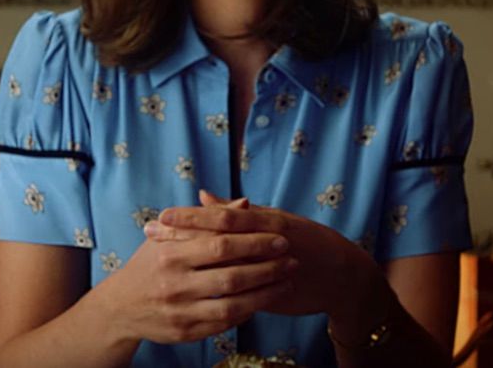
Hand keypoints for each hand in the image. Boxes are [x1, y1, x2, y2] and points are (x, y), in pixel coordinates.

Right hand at [91, 212, 296, 345]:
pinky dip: (247, 312)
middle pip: (232, 276)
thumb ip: (207, 220)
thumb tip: (244, 203)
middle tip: (292, 259)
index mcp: (170, 254)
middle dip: (268, 268)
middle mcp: (174, 285)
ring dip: (266, 294)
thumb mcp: (168, 236)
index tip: (280, 238)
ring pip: (233, 305)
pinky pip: (225, 324)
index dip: (254, 241)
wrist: (119, 307)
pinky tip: (263, 300)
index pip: (220, 244)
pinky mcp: (185, 333)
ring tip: (287, 282)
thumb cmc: (150, 263)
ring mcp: (180, 312)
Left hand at [148, 191, 382, 321]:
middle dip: (182, 238)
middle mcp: (267, 241)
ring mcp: (271, 268)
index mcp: (265, 220)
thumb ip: (236, 213)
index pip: (220, 217)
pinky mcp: (274, 293)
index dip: (189, 218)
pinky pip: (243, 294)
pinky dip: (219, 294)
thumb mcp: (272, 221)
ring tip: (161, 264)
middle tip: (149, 234)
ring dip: (194, 266)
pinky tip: (195, 297)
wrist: (343, 274)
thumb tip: (202, 196)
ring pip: (228, 267)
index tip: (159, 216)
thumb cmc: (304, 242)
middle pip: (218, 239)